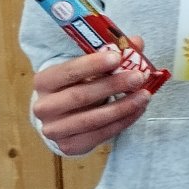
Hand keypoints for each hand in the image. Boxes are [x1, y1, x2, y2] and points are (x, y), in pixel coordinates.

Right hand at [30, 39, 153, 155]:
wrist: (63, 115)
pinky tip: (137, 110)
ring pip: (91, 119)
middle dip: (113, 86)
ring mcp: (54, 129)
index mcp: (44, 81)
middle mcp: (43, 107)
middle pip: (80, 96)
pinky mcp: (68, 146)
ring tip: (144, 96)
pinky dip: (122, 122)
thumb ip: (111, 54)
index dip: (92, 64)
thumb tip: (137, 42)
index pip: (68, 71)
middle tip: (138, 77)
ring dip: (122, 107)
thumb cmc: (78, 84)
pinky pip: (99, 135)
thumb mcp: (89, 66)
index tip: (117, 57)